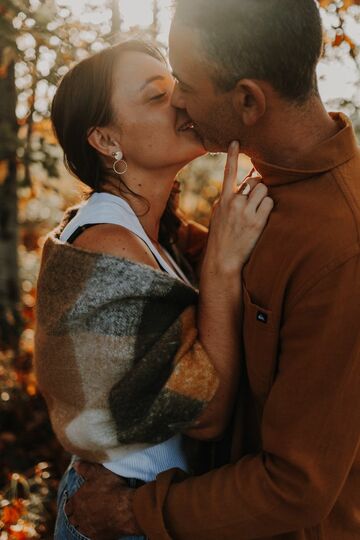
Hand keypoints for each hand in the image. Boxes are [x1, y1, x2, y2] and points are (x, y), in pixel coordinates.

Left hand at [65, 462, 142, 539]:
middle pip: (72, 519)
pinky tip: (99, 527)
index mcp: (77, 501)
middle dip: (75, 515)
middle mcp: (79, 516)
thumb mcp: (98, 472)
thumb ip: (85, 468)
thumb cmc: (112, 488)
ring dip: (83, 524)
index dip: (71, 503)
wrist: (126, 508)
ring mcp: (88, 528)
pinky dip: (94, 532)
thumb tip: (75, 464)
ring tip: (90, 519)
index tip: (75, 502)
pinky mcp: (98, 537)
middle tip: (81, 511)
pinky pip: (92, 536)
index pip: (68, 506)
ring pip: (80, 529)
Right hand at [205, 141, 272, 275]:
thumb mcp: (219, 215)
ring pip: (263, 190)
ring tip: (257, 210)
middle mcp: (234, 203)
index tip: (235, 141)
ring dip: (264, 197)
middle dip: (258, 188)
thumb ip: (229, 199)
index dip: (232, 156)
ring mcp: (246, 212)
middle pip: (254, 181)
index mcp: (223, 200)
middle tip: (255, 199)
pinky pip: (269, 203)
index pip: (228, 173)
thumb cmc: (221, 237)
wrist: (223, 259)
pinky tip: (262, 217)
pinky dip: (268, 207)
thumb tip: (244, 185)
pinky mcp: (257, 221)